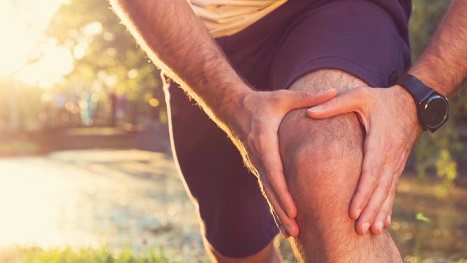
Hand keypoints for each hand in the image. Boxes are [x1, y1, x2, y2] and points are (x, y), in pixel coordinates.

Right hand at [232, 89, 336, 236]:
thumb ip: (308, 97)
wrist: (234, 109)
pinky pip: (267, 189)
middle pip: (270, 189)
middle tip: (295, 231)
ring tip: (292, 233)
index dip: (283, 192)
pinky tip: (284, 221)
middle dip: (282, 211)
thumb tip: (334, 91)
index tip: (294, 208)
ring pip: (267, 193)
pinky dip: (275, 205)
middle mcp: (258, 157)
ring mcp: (256, 164)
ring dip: (278, 213)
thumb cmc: (262, 103)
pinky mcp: (258, 167)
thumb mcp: (283, 97)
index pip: (274, 171)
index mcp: (264, 141)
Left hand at [307, 85, 421, 234]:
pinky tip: (384, 222)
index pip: (370, 172)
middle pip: (380, 188)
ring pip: (388, 192)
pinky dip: (388, 207)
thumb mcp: (359, 96)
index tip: (352, 210)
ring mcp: (396, 163)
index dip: (362, 193)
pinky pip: (392, 190)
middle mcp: (391, 156)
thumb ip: (335, 104)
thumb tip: (309, 112)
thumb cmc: (382, 99)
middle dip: (369, 209)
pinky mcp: (396, 167)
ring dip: (379, 212)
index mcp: (380, 141)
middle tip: (359, 229)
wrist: (412, 103)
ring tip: (371, 231)